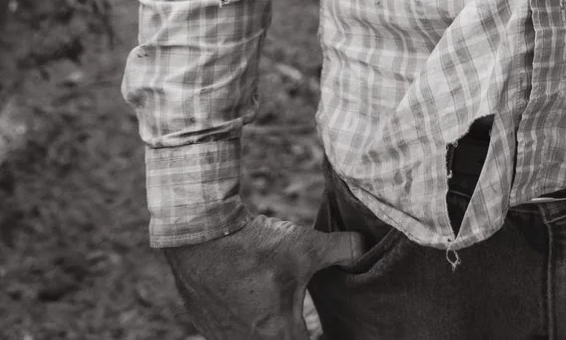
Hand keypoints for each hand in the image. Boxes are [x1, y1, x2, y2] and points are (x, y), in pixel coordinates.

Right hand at [163, 213, 364, 339]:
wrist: (200, 236)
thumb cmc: (254, 246)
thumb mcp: (306, 245)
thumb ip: (343, 249)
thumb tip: (365, 248)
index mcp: (279, 334)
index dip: (321, 338)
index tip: (324, 331)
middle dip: (296, 334)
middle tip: (308, 324)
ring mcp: (224, 336)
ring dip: (269, 329)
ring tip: (278, 311)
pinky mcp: (207, 325)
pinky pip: (232, 334)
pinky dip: (245, 323)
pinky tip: (251, 302)